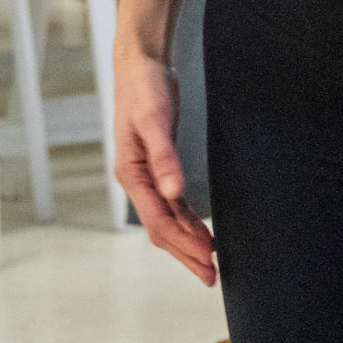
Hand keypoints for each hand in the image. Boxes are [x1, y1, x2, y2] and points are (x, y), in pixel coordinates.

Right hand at [113, 51, 216, 283]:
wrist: (140, 66)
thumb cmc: (143, 90)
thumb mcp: (153, 121)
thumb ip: (163, 157)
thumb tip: (173, 192)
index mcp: (131, 174)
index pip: (159, 221)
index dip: (183, 243)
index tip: (207, 258)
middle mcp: (138, 181)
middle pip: (162, 228)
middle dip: (186, 253)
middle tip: (211, 276)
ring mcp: (148, 176)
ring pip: (168, 220)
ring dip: (188, 242)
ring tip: (210, 262)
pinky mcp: (160, 167)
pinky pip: (173, 205)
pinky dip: (187, 222)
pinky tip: (200, 232)